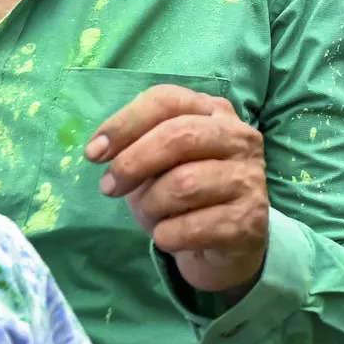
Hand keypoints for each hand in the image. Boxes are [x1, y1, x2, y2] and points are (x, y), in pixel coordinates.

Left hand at [87, 85, 269, 292]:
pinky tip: (172, 236)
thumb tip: (100, 150)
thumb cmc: (182, 195)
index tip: (94, 153)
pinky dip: (167, 236)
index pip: (168, 100)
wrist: (223, 243)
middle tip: (109, 188)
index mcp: (216, 113)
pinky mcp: (250, 219)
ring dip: (151, 206)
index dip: (125, 123)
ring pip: (183, 185)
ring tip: (153, 215)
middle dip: (132, 164)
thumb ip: (136, 145)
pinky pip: (190, 227)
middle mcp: (240, 138)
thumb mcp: (157, 163)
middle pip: (179, 136)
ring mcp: (250, 178)